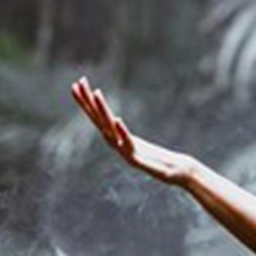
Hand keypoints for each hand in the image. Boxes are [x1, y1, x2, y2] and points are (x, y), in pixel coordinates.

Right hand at [70, 77, 192, 184]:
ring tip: (96, 93)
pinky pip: (128, 145)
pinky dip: (122, 132)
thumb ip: (127, 137)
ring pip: (110, 129)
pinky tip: (117, 120)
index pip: (98, 118)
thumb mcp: (140, 145)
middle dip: (88, 102)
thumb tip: (118, 124)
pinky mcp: (139, 161)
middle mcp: (118, 145)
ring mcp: (127, 153)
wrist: (178, 173)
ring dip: (103, 111)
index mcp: (118, 139)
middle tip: (79, 82)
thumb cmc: (162, 159)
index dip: (87, 102)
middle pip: (99, 120)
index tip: (77, 83)